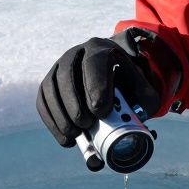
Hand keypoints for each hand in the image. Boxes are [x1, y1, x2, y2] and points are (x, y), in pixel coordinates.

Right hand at [36, 36, 161, 147]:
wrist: (111, 76)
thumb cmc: (128, 84)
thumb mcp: (142, 89)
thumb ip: (145, 102)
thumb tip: (142, 127)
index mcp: (102, 50)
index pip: (95, 63)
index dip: (95, 86)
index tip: (100, 111)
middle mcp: (77, 53)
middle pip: (67, 74)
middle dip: (74, 103)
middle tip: (85, 125)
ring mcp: (59, 66)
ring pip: (51, 87)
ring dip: (60, 114)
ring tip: (74, 135)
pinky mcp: (48, 82)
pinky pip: (43, 100)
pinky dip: (51, 120)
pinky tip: (64, 137)